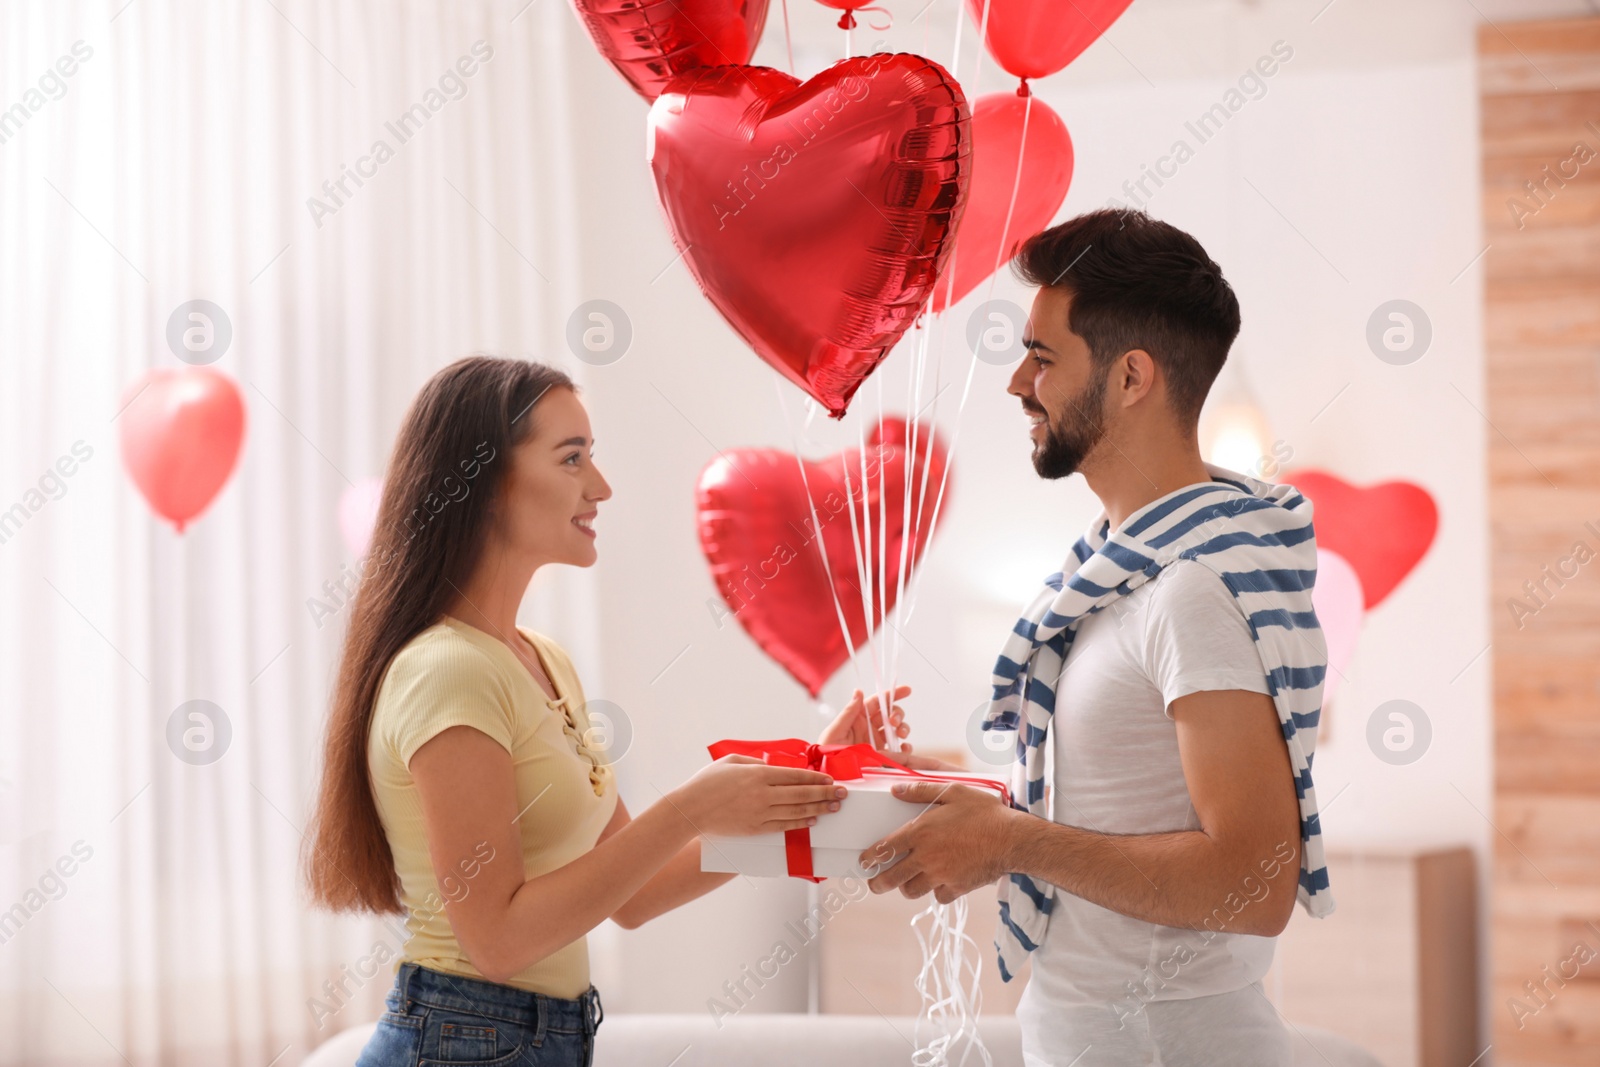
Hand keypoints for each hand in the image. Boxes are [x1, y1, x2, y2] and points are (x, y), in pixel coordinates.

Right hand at [674, 755, 844, 836]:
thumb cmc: (707, 782)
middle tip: (843, 793)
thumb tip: (773, 764)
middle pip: (801, 793)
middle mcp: (762, 793)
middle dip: (825, 793)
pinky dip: (801, 823)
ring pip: (797, 811)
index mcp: (757, 773)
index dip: (816, 777)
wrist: (689, 810)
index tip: (830, 778)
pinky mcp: (755, 829)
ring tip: (834, 807)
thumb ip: (754, 761)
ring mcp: (759, 813)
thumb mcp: (731, 761)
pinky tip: (813, 819)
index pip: (795, 775)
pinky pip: (784, 826)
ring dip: (818, 808)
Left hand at [819, 685, 955, 770]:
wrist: (828, 773)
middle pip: (890, 714)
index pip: (878, 702)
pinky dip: (905, 748)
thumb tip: (858, 691)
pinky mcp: (882, 755)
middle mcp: (869, 727)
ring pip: (897, 729)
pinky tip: (903, 750)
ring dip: (903, 728)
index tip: (907, 690)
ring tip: (901, 734)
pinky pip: (898, 749)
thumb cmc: (826, 751)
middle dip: (897, 714)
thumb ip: (848, 712)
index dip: (892, 694)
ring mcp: (877, 741)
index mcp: (858, 717)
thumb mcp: (835, 730)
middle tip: (894, 722)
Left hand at [860, 781, 1019, 902]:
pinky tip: (940, 882)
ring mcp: (941, 875)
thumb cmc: (983, 812)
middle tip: (875, 882)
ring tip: (907, 881)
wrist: (1012, 839)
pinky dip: (936, 891)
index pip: (883, 849)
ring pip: (912, 891)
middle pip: (891, 878)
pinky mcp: (957, 887)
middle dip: (878, 883)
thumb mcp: (952, 792)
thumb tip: (896, 789)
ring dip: (906, 887)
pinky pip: (939, 896)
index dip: (869, 858)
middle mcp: (926, 857)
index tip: (864, 861)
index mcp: (920, 833)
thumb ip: (920, 791)